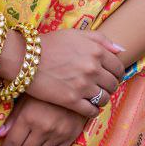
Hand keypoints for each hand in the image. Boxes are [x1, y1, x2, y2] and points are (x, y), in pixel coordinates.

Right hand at [0, 20, 126, 116]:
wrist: (24, 58)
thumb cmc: (49, 44)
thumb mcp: (75, 34)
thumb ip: (100, 39)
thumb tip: (120, 50)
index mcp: (96, 50)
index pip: (118, 68)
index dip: (116, 74)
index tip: (109, 76)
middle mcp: (93, 68)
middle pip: (113, 84)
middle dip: (109, 87)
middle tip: (101, 87)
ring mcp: (83, 85)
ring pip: (104, 98)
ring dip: (101, 99)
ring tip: (93, 97)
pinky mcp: (72, 101)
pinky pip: (92, 111)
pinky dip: (92, 111)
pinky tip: (87, 107)